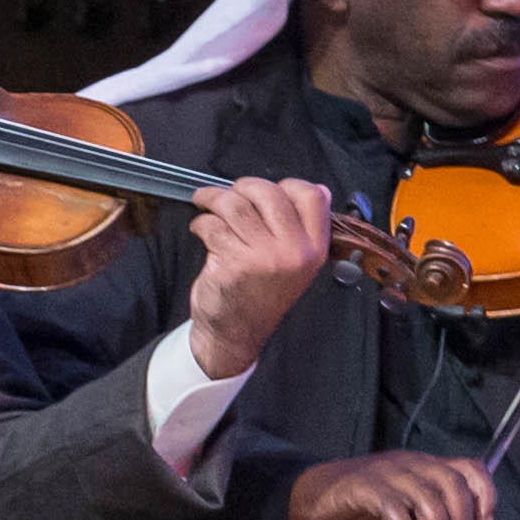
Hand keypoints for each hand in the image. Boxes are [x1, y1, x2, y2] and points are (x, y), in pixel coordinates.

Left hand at [184, 178, 334, 378]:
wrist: (234, 334)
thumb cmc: (260, 294)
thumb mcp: (296, 264)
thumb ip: (303, 228)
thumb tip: (318, 189)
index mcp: (314, 249)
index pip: (312, 196)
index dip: (286, 185)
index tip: (266, 191)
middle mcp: (294, 253)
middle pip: (268, 193)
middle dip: (242, 187)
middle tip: (228, 195)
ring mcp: (264, 259)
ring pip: (235, 205)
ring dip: (213, 199)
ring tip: (205, 204)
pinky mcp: (234, 264)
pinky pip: (214, 226)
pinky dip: (201, 224)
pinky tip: (202, 232)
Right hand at [286, 448, 497, 519]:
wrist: (315, 498)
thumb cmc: (361, 510)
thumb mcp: (404, 518)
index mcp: (426, 468)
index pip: (470, 468)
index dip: (486, 496)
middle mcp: (413, 464)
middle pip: (453, 484)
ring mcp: (389, 473)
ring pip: (429, 498)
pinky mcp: (366, 487)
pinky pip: (395, 511)